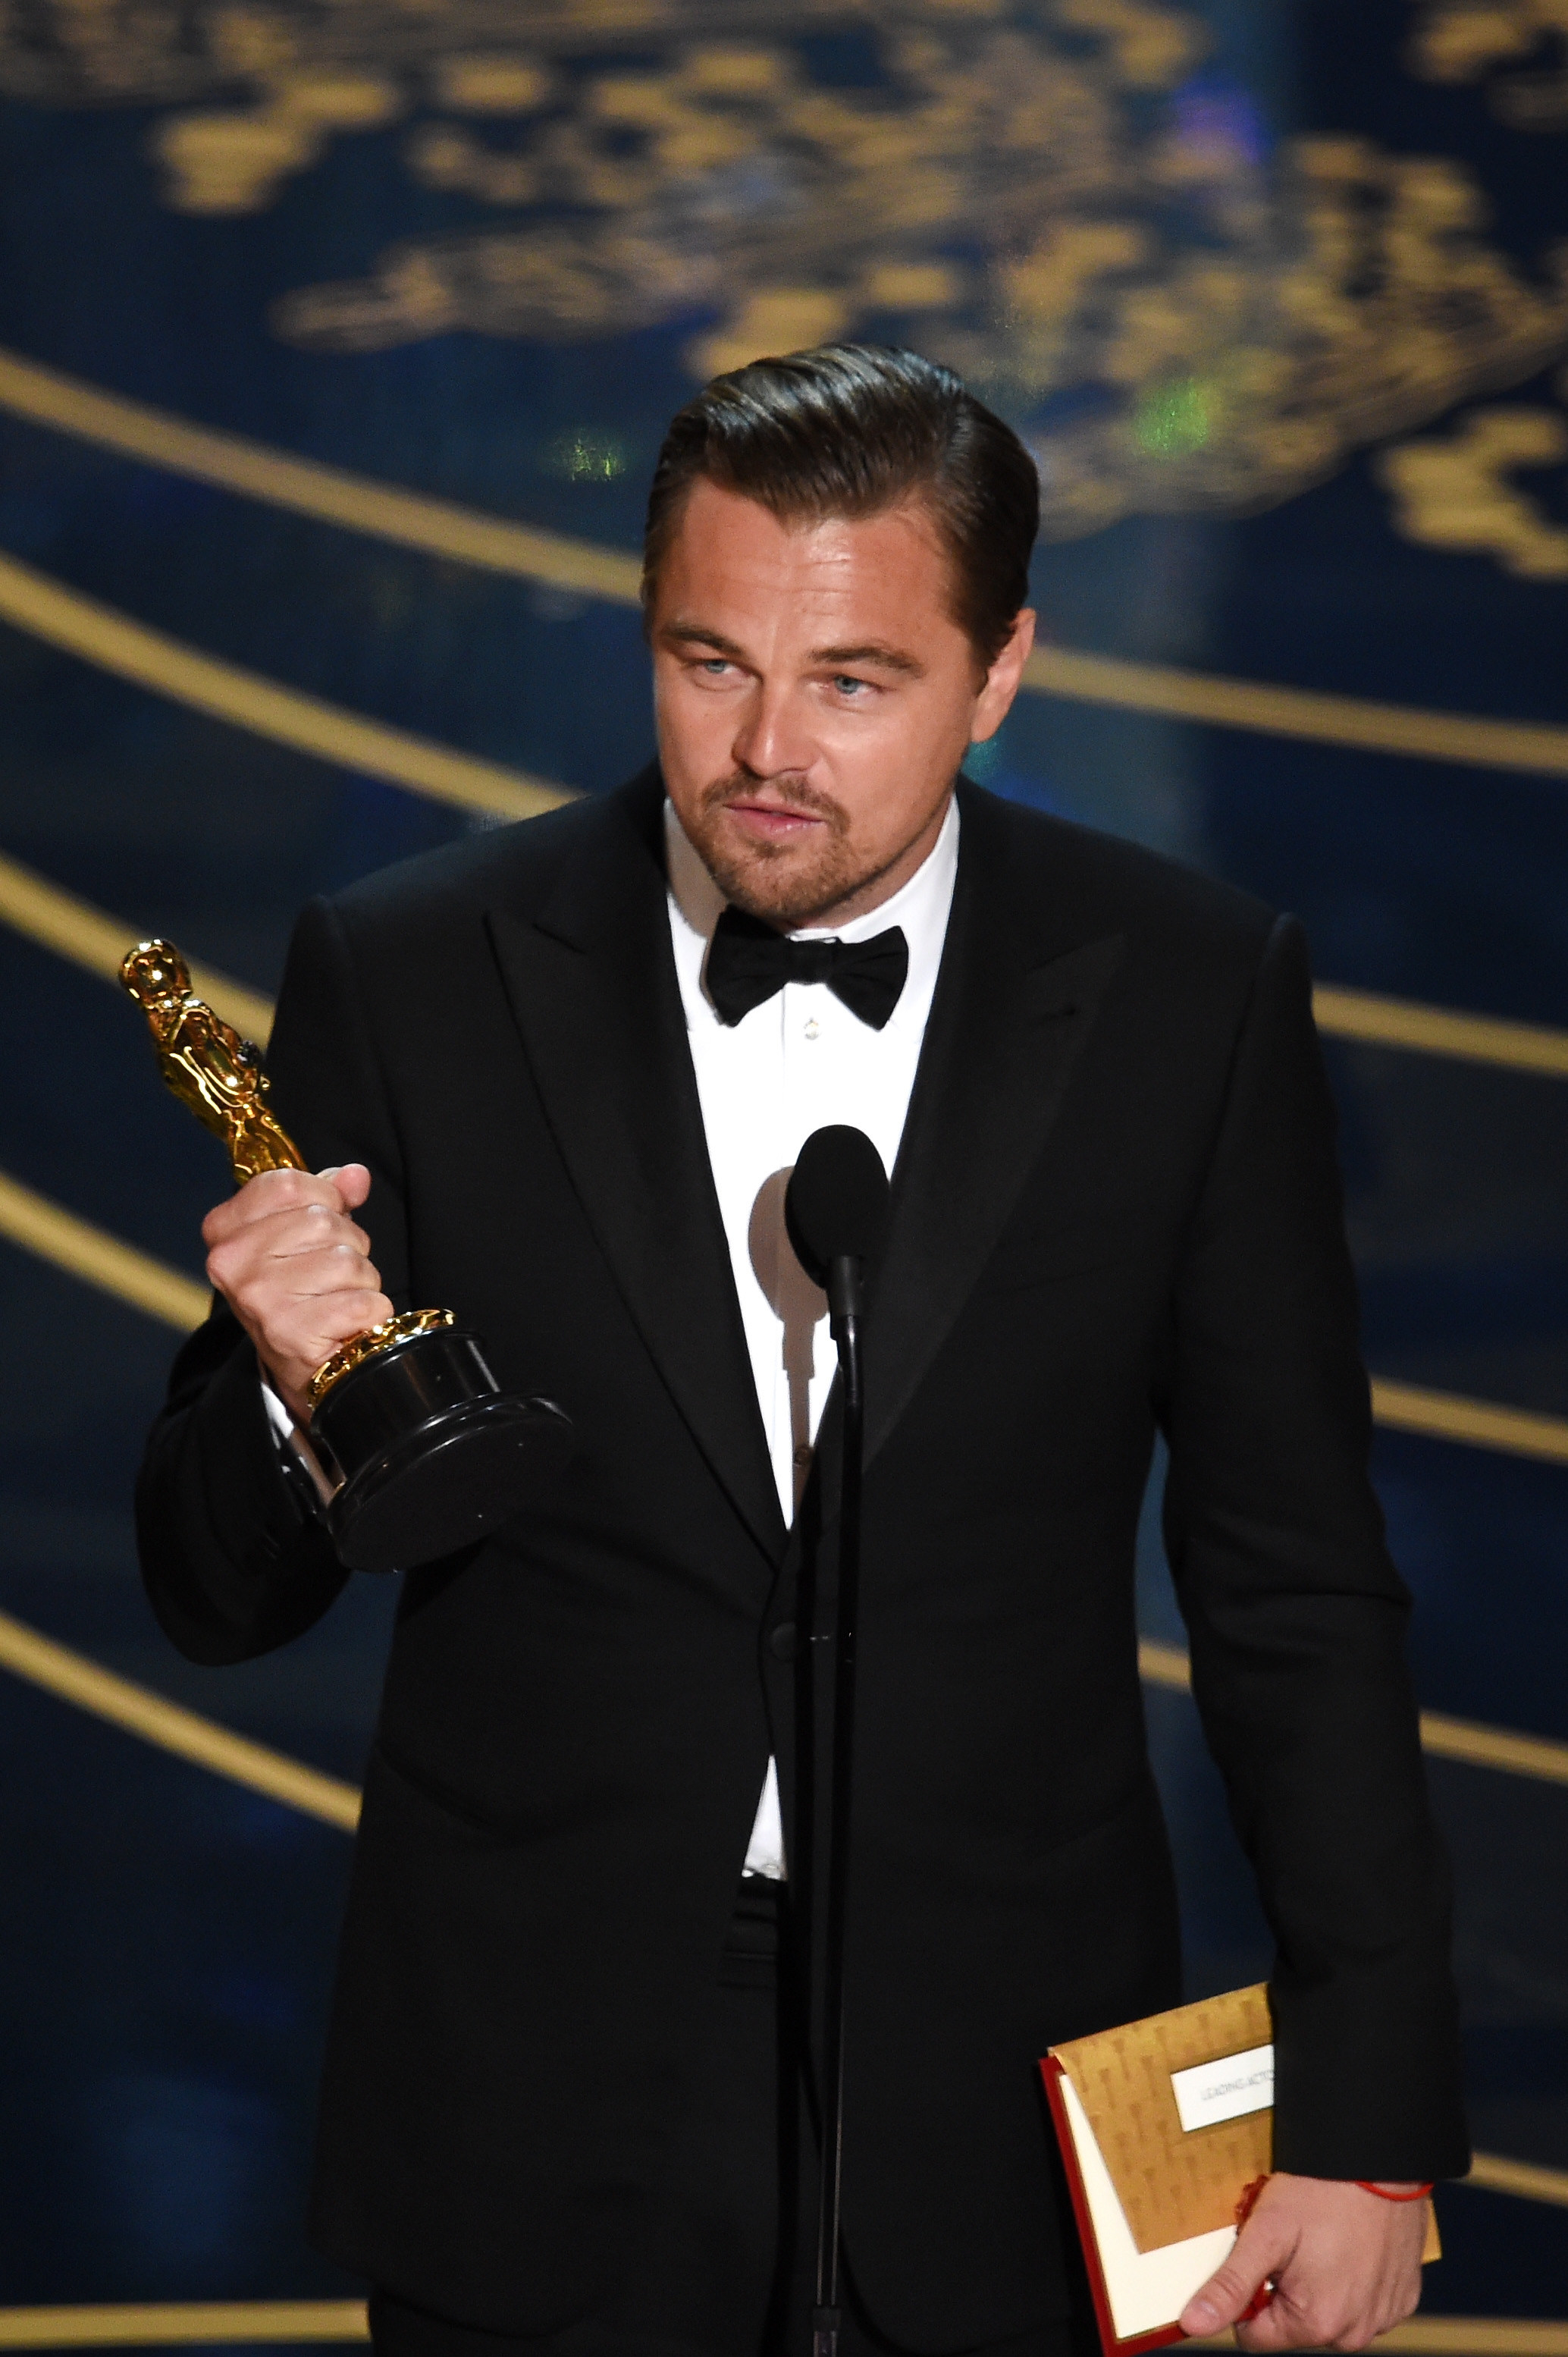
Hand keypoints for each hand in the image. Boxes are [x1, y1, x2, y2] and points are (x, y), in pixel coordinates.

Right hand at [203, 1163, 392, 1427]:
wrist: (303, 1367)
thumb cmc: (304, 1291)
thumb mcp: (304, 1236)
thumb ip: (328, 1197)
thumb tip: (355, 1176)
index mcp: (225, 1231)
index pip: (288, 1184)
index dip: (324, 1198)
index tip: (322, 1224)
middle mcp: (232, 1263)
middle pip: (323, 1221)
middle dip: (347, 1244)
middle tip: (331, 1276)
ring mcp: (259, 1299)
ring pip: (348, 1260)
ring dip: (361, 1280)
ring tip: (338, 1300)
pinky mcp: (292, 1333)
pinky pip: (363, 1301)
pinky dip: (370, 1312)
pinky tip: (347, 1325)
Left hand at [1179, 2174, 1428, 2351]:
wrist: (1378, 2159)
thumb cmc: (1323, 2191)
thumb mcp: (1264, 2233)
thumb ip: (1229, 2285)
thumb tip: (1194, 2323)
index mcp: (1316, 2324)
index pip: (1254, 2336)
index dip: (1246, 2295)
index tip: (1257, 2257)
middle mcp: (1354, 2333)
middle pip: (1292, 2325)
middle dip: (1284, 2287)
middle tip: (1292, 2242)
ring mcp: (1383, 2317)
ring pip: (1327, 2314)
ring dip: (1318, 2284)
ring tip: (1322, 2238)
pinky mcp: (1402, 2299)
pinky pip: (1362, 2302)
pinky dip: (1350, 2278)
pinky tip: (1348, 2244)